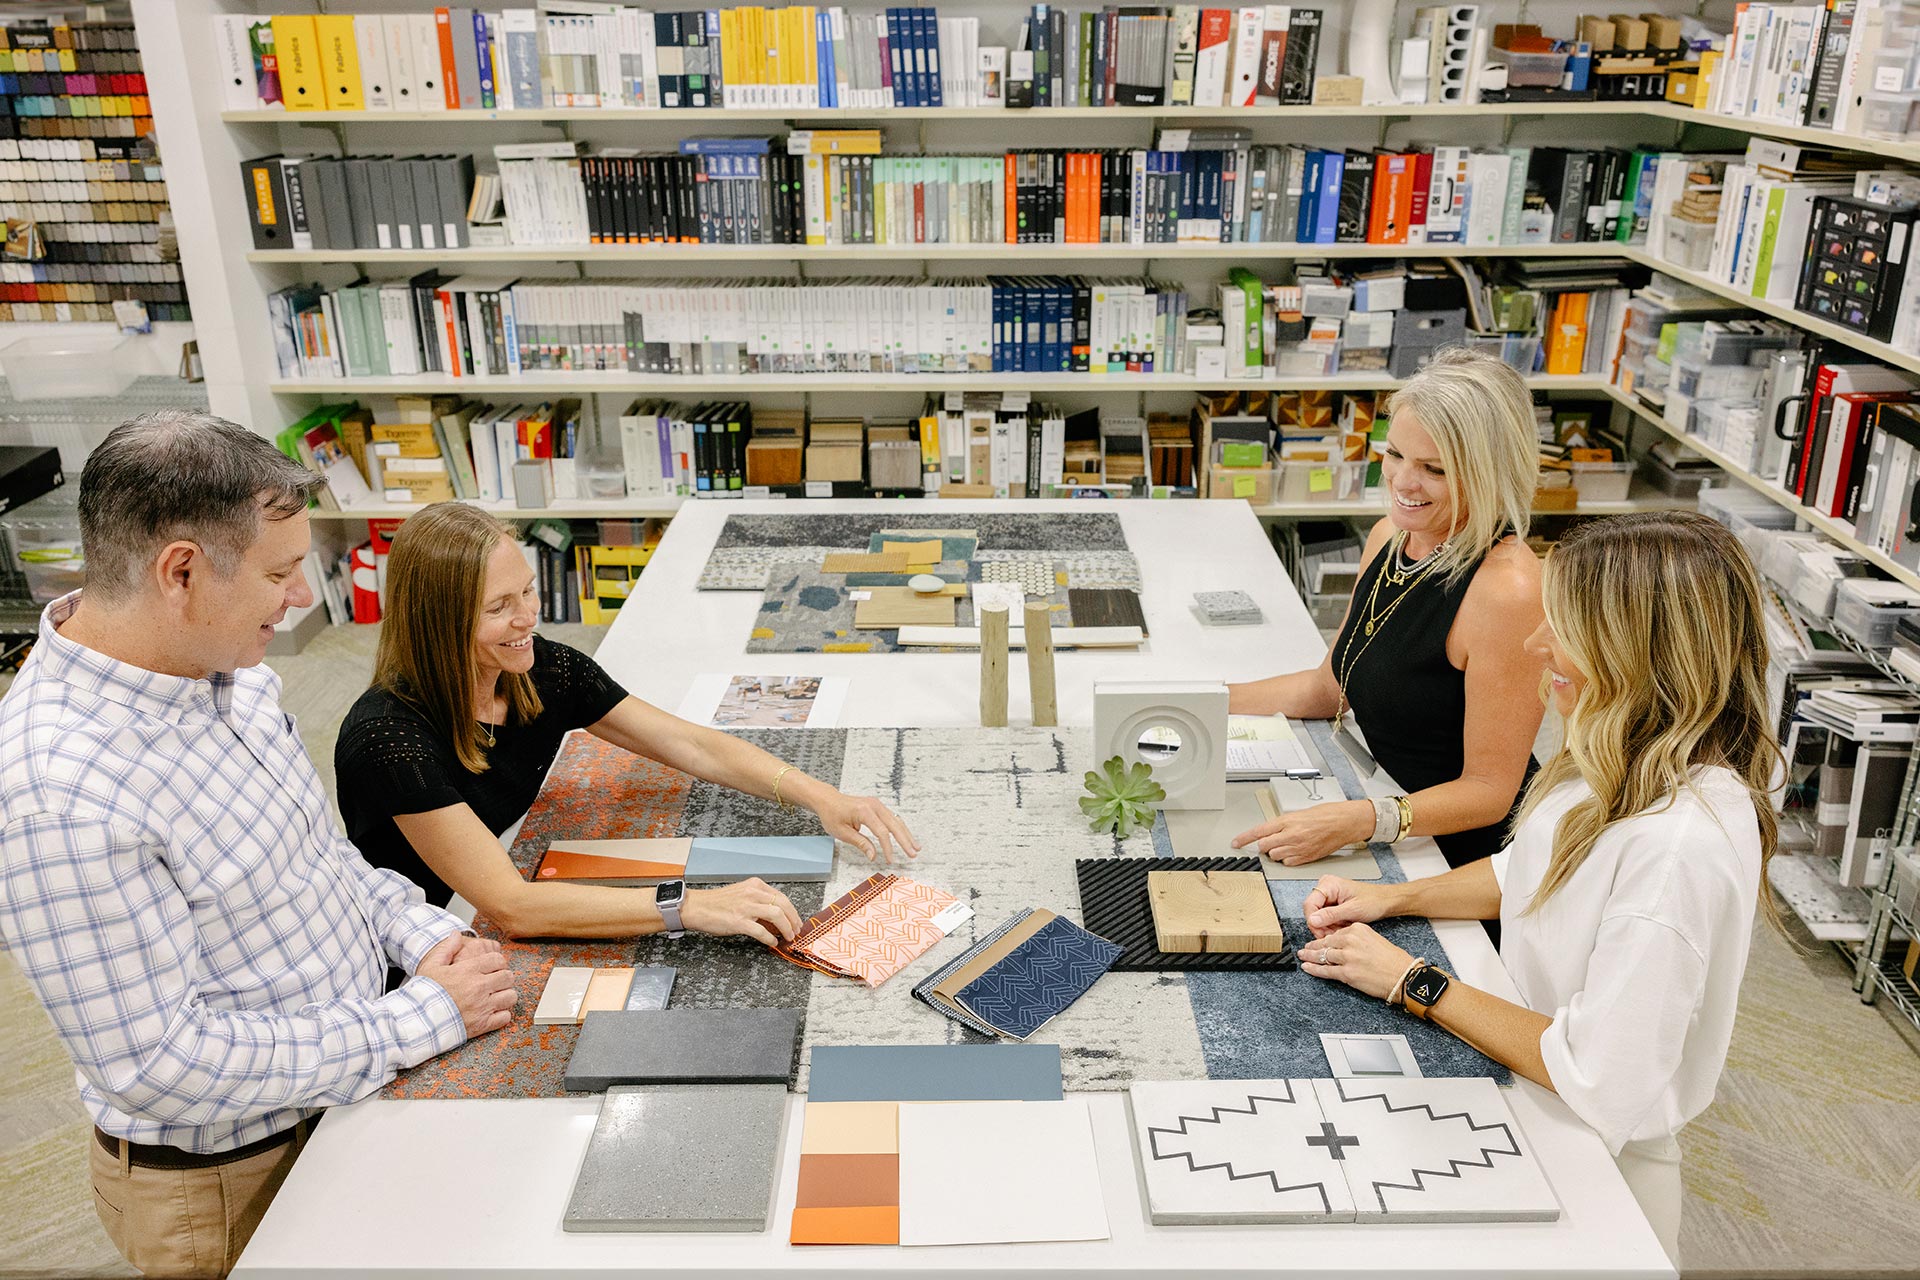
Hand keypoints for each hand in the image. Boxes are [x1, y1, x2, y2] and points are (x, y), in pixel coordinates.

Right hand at [417, 932, 516, 1038]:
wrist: (419, 1021)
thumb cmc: (424, 994)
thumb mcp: (431, 966)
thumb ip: (446, 949)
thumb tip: (456, 934)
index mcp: (468, 971)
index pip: (498, 960)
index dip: (498, 962)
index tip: (493, 967)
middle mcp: (479, 987)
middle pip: (508, 977)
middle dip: (504, 977)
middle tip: (496, 981)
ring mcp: (483, 1006)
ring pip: (510, 996)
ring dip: (505, 995)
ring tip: (496, 996)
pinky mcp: (483, 1024)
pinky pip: (505, 1017)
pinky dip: (502, 1014)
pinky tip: (493, 1012)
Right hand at [680, 878, 804, 947]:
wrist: (696, 907)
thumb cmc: (716, 902)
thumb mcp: (741, 894)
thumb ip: (758, 900)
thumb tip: (776, 916)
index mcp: (754, 885)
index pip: (781, 896)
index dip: (792, 911)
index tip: (796, 920)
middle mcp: (752, 893)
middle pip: (783, 905)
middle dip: (794, 920)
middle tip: (796, 930)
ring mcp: (746, 907)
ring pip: (777, 915)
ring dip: (786, 928)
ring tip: (788, 937)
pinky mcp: (739, 921)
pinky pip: (761, 931)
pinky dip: (770, 938)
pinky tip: (772, 942)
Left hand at [814, 791, 920, 864]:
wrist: (828, 799)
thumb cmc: (832, 814)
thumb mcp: (842, 832)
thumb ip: (860, 843)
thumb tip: (873, 856)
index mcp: (864, 811)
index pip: (881, 832)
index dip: (888, 848)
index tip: (890, 860)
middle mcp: (874, 806)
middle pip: (894, 825)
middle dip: (905, 841)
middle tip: (913, 854)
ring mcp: (877, 805)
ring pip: (896, 821)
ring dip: (906, 835)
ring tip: (915, 847)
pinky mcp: (877, 807)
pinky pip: (892, 819)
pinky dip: (900, 829)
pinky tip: (906, 838)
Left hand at [1230, 799, 1372, 865]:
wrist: (1343, 822)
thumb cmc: (1324, 814)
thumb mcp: (1297, 814)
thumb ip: (1281, 824)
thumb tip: (1267, 832)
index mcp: (1286, 821)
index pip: (1258, 831)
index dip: (1244, 839)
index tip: (1235, 843)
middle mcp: (1291, 835)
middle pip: (1264, 847)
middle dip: (1264, 845)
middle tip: (1272, 840)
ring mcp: (1299, 848)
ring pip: (1275, 856)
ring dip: (1276, 852)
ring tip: (1287, 844)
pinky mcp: (1306, 857)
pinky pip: (1288, 863)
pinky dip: (1287, 859)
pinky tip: (1295, 851)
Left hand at [1298, 922, 1413, 1001]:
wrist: (1403, 975)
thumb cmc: (1393, 959)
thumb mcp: (1373, 938)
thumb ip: (1355, 938)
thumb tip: (1340, 943)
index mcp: (1357, 929)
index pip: (1334, 933)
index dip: (1323, 938)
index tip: (1317, 941)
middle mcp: (1350, 941)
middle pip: (1325, 943)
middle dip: (1313, 947)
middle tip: (1305, 948)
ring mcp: (1347, 957)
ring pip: (1322, 956)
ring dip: (1310, 957)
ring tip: (1303, 956)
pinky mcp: (1347, 973)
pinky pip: (1325, 971)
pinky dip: (1314, 969)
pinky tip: (1307, 967)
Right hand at [1302, 876, 1395, 939]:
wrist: (1386, 901)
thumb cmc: (1374, 900)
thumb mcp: (1353, 910)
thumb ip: (1331, 915)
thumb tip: (1313, 920)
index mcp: (1329, 884)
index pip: (1309, 904)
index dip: (1313, 921)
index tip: (1321, 933)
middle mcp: (1326, 888)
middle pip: (1312, 912)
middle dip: (1322, 926)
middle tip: (1333, 935)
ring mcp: (1328, 897)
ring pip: (1318, 917)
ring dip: (1328, 928)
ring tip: (1341, 931)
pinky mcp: (1332, 904)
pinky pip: (1325, 918)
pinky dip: (1332, 926)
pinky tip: (1342, 928)